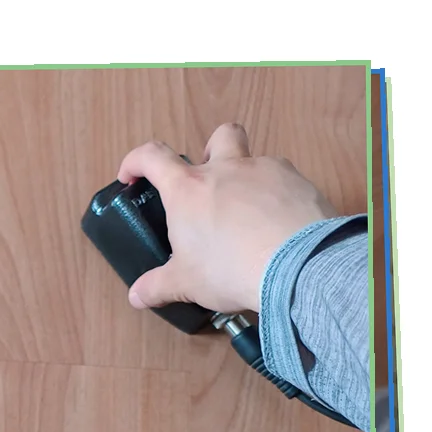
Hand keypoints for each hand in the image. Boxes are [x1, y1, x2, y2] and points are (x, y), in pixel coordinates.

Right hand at [117, 123, 338, 314]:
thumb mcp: (186, 284)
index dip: (136, 161)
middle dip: (212, 151)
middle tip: (210, 183)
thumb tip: (137, 296)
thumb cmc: (229, 269)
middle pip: (219, 136)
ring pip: (256, 160)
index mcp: (188, 189)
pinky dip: (278, 199)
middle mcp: (227, 169)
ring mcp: (267, 171)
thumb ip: (158, 286)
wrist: (297, 266)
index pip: (152, 157)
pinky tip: (279, 227)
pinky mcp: (300, 183)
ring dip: (248, 180)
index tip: (132, 177)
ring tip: (250, 217)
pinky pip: (285, 182)